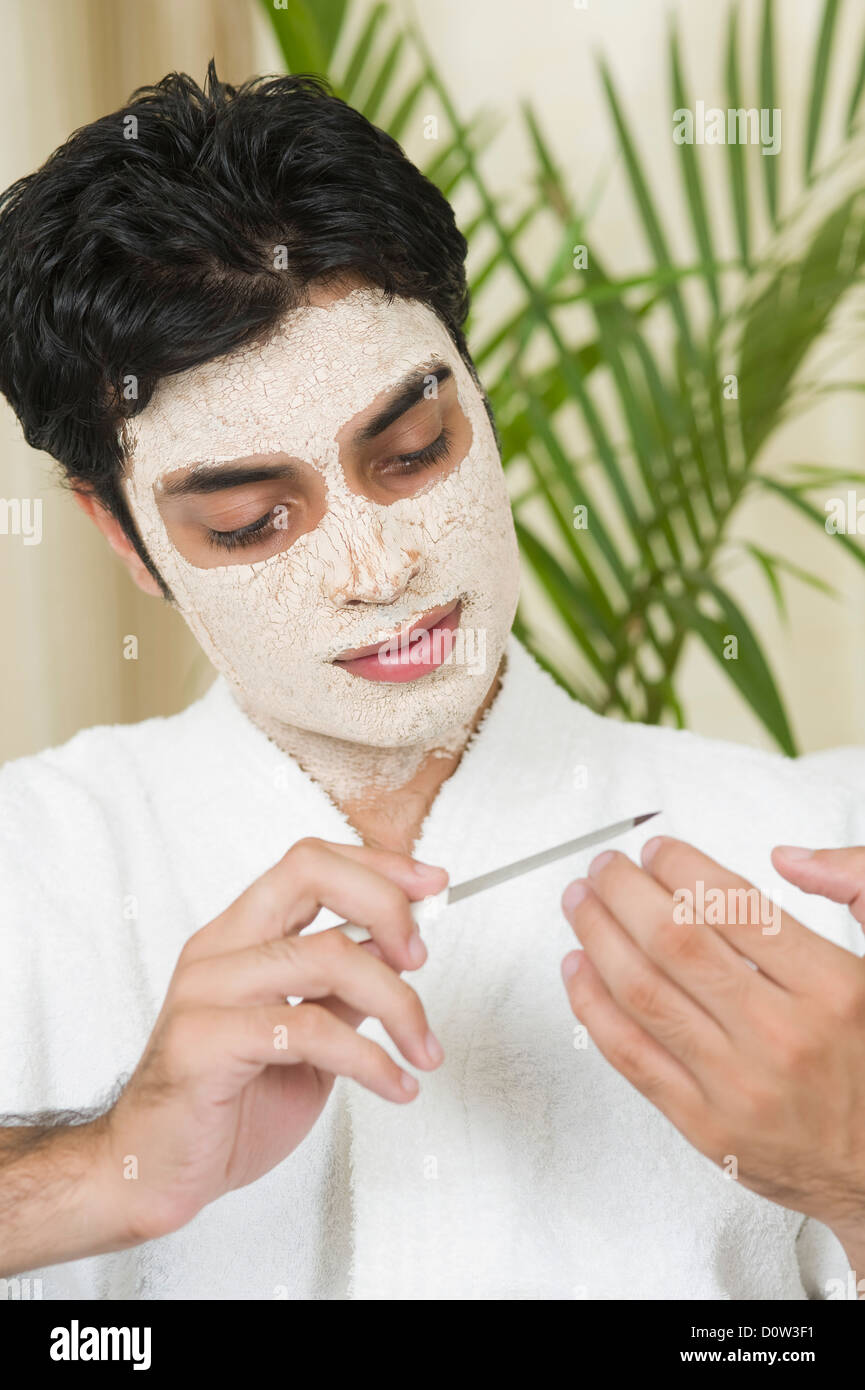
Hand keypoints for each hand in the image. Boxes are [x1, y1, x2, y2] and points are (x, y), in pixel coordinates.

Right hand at [99, 838, 446, 1244]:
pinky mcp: (205, 1041)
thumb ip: (344, 993)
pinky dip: (370, 1057)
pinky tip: (394, 1083)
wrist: (156, 1171)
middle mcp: (219, 949)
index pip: (311, 863)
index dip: (377, 867)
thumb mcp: (310, 1042)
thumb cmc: (227, 1105)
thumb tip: (400, 951)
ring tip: (423, 1049)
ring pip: (326, 956)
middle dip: (385, 905)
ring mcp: (207, 990)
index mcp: (240, 935)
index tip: (432, 885)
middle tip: (422, 958)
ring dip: (397, 1002)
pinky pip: (309, 1030)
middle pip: (310, 875)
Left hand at [559, 835, 864, 1270]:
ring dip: (597, 935)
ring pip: (642, 992)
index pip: (733, 904)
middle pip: (673, 941)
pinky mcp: (704, 1126)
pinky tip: (579, 970)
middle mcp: (781, 1035)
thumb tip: (791, 857)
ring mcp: (737, 1085)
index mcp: (830, 989)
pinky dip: (592, 1006)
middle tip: (606, 868)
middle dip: (624, 890)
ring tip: (581, 905)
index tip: (657, 850)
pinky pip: (630, 1054)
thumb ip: (854, 892)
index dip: (681, 867)